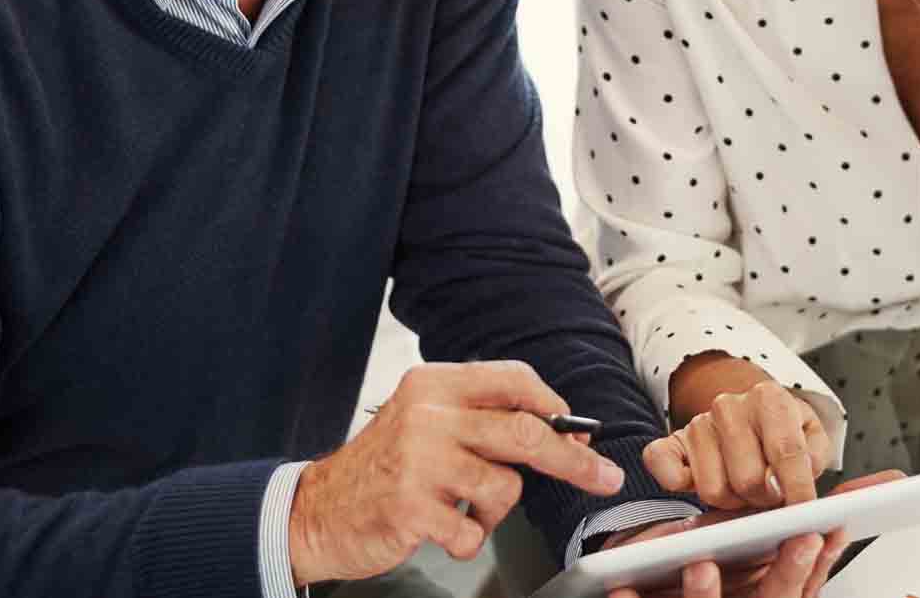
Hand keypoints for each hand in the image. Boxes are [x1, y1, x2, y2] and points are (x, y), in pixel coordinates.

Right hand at [289, 361, 623, 585]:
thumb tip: (560, 427)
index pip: (514, 380)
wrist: (317, 511)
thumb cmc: (382, 469)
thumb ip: (481, 417)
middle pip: (528, 433)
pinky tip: (444, 530)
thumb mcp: (425, 421)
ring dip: (496, 510)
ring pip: (505, 487)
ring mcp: (419, 462)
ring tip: (465, 510)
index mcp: (434, 386)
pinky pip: (473, 531)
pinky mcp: (412, 508)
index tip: (579, 431)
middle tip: (602, 477)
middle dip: (575, 460)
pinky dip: (468, 540)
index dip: (555, 406)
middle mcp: (428, 416)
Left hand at [602, 470, 906, 597]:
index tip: (823, 533)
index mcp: (769, 595)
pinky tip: (623, 590)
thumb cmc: (715, 565)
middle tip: (794, 543)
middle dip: (785, 575)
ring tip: (701, 565)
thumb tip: (885, 485)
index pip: (802, 585)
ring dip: (708, 596)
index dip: (816, 562)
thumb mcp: (765, 535)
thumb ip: (813, 519)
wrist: (645, 588)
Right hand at [644, 378, 830, 509]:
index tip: (802, 511)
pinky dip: (681, 486)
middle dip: (764, 498)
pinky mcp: (671, 443)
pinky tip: (706, 481)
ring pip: (714, 490)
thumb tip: (804, 485)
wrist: (746, 412)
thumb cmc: (780, 429)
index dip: (797, 489)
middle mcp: (729, 406)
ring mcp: (697, 424)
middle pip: (748, 479)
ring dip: (733, 501)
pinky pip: (666, 473)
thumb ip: (814, 458)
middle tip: (771, 495)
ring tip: (744, 489)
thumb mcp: (811, 435)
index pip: (786, 452)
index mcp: (768, 398)